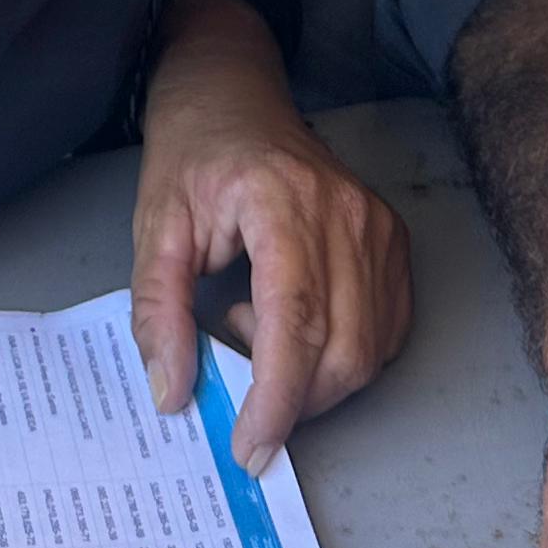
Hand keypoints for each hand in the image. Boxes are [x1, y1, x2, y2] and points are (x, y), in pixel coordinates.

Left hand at [130, 0, 411, 472]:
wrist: (233, 98)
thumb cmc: (192, 159)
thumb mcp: (155, 228)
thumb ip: (158, 312)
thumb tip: (173, 394)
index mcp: (282, 201)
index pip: (295, 321)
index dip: (276, 398)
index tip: (249, 448)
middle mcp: (345, 213)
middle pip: (342, 349)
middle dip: (294, 403)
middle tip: (239, 395)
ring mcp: (378, 226)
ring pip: (369, 351)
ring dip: (314, 378)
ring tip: (254, 328)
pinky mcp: (393, 240)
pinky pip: (385, 332)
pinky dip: (342, 356)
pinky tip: (293, 323)